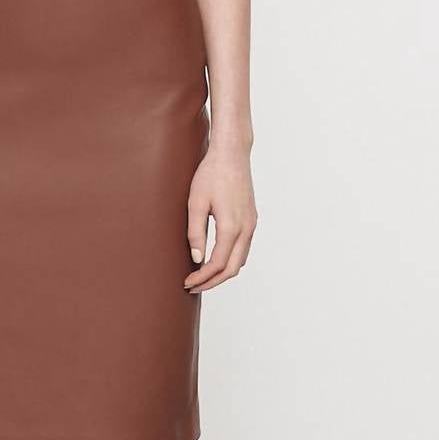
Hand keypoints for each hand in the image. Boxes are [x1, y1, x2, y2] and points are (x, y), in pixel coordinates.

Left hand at [185, 146, 256, 291]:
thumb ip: (195, 233)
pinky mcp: (251, 219)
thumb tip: (196, 259)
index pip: (217, 264)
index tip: (187, 282)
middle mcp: (246, 228)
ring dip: (222, 273)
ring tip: (202, 276)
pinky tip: (216, 260)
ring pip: (241, 260)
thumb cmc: (211, 174)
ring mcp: (251, 224)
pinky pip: (244, 249)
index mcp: (231, 227)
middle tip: (193, 286)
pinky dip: (231, 261)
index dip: (201, 277)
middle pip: (232, 269)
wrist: (232, 153)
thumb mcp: (195, 203)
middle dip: (212, 282)